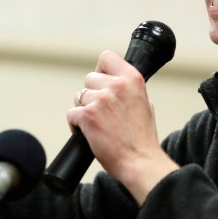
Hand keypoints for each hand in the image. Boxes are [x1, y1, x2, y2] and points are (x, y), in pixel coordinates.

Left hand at [67, 50, 178, 204]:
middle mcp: (117, 85)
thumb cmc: (142, 139)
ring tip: (96, 124)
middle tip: (101, 111)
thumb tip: (117, 84)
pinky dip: (76, 124)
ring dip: (84, 110)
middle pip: (89, 78)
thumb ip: (130, 90)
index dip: (101, 69)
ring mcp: (101, 99)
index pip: (106, 57)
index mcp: (132, 79)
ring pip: (79, 97)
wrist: (140, 161)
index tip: (102, 80)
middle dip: (91, 94)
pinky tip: (87, 133)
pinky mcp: (87, 115)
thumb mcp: (145, 104)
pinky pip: (72, 114)